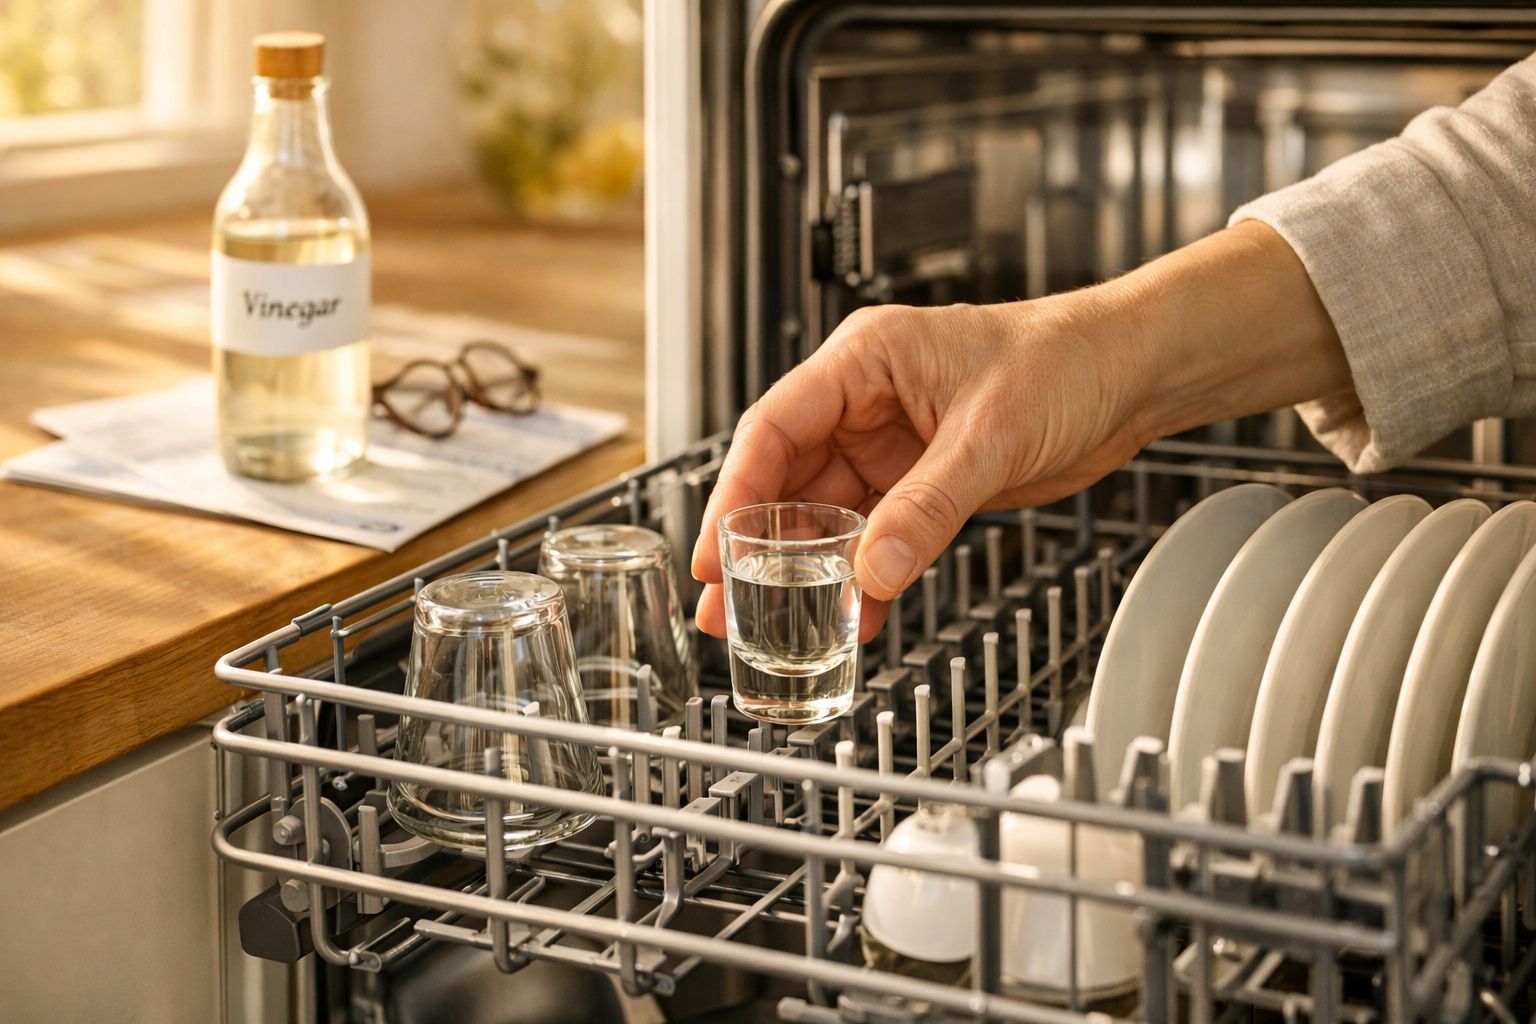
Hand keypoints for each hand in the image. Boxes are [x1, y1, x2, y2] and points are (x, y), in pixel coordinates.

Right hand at [690, 295, 1156, 639]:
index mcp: (864, 360)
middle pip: (787, 477)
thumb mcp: (990, 433)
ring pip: (827, 514)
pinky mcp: (922, 481)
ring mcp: (892, 444)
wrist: (1132, 372)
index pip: (774, 428)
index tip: (714, 551)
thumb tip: (874, 571)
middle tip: (723, 604)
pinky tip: (857, 615)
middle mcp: (866, 401)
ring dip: (804, 569)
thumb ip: (928, 506)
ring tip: (771, 624)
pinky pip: (877, 535)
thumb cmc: (1067, 358)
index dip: (736, 493)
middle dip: (754, 544)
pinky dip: (866, 576)